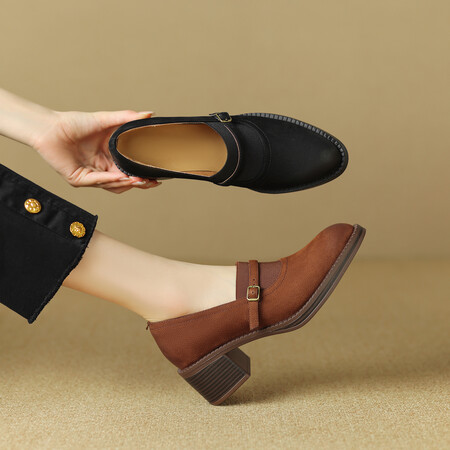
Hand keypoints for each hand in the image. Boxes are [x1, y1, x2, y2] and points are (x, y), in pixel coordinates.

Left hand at [33, 109, 160, 192]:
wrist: (50, 126)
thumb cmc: (74, 123)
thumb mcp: (105, 120)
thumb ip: (127, 118)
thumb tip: (149, 113)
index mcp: (110, 158)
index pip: (131, 170)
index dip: (145, 174)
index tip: (159, 175)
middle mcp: (102, 169)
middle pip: (125, 182)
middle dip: (140, 183)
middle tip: (152, 181)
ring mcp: (91, 176)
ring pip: (114, 185)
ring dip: (127, 183)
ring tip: (139, 180)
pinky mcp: (79, 179)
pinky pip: (97, 181)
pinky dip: (110, 179)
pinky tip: (122, 177)